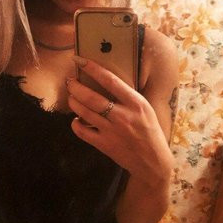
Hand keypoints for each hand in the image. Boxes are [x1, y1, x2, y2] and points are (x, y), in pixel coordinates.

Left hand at [66, 57, 172, 183]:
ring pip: (84, 112)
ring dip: (73, 102)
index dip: (92, 68)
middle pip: (91, 97)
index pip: (110, 80)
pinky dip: (75, 124)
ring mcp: (112, 131)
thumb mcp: (146, 109)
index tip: (80, 60)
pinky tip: (76, 119)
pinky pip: (82, 131)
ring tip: (71, 96)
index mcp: (136, 103)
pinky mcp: (104, 145)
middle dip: (76, 86)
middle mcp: (123, 116)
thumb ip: (128, 97)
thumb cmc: (150, 132)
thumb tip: (107, 82)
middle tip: (69, 80)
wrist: (153, 162)